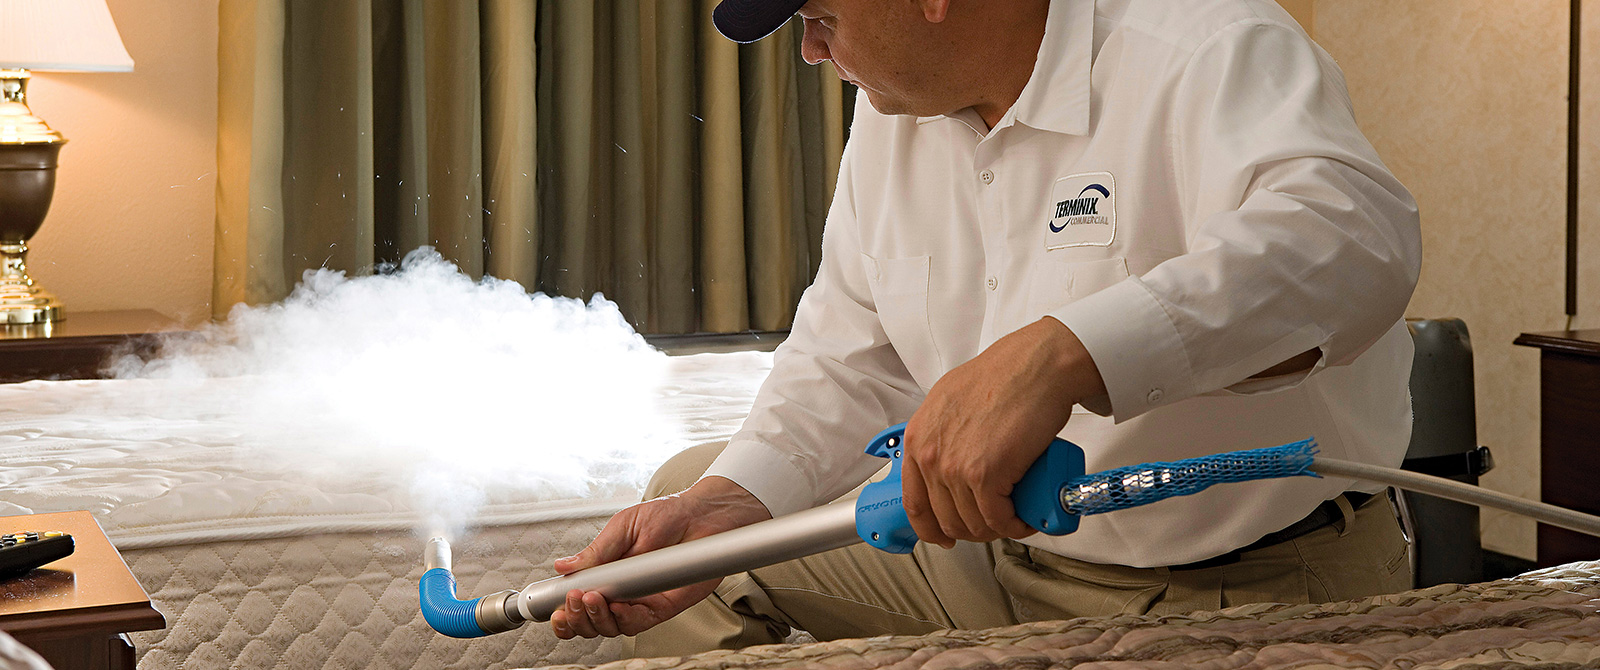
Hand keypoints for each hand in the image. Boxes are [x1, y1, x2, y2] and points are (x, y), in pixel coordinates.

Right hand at [548, 476, 771, 638]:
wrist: (702, 514)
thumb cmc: (666, 516)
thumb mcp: (623, 528)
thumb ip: (595, 553)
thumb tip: (562, 567)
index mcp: (606, 573)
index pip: (578, 602)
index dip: (564, 612)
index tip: (555, 610)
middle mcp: (621, 592)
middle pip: (590, 622)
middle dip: (576, 618)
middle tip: (574, 601)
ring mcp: (641, 601)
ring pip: (611, 627)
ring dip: (596, 618)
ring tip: (592, 598)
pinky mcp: (663, 607)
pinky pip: (639, 623)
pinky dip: (625, 619)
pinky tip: (618, 606)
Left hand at [902, 317, 1104, 547]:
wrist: (1035, 366)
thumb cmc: (1003, 376)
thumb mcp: (949, 402)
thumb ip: (941, 434)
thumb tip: (948, 461)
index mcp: (918, 438)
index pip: (914, 502)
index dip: (930, 528)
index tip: (944, 535)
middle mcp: (931, 455)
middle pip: (945, 518)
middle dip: (973, 529)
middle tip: (994, 523)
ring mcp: (955, 467)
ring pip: (973, 523)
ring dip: (997, 528)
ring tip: (1015, 519)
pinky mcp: (986, 475)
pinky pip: (998, 518)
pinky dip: (1015, 526)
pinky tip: (1025, 520)